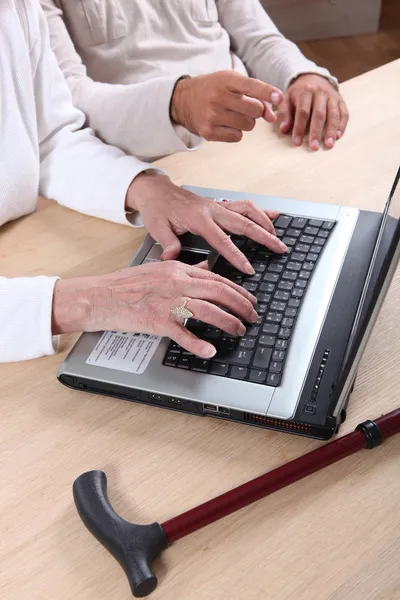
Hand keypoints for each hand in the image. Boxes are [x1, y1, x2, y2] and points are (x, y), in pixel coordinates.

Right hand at [52, 261, 257, 357]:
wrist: (100, 296)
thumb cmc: (125, 285)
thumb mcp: (158, 270)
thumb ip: (183, 269)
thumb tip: (205, 266)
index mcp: (177, 270)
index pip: (216, 278)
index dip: (237, 290)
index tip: (249, 299)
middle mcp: (175, 283)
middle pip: (218, 291)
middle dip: (241, 304)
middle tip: (253, 316)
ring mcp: (167, 302)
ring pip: (206, 310)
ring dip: (228, 321)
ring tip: (239, 330)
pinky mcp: (156, 320)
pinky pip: (182, 334)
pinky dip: (197, 343)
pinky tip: (209, 350)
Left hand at [126, 174, 287, 274]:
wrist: (156, 191)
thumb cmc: (158, 210)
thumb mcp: (157, 228)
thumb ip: (167, 243)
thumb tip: (171, 258)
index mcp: (199, 219)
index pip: (222, 240)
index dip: (237, 256)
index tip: (249, 268)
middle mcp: (213, 210)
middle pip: (244, 223)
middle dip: (264, 237)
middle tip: (280, 249)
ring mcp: (218, 206)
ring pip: (248, 211)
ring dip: (265, 222)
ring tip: (277, 236)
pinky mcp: (220, 205)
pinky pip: (244, 206)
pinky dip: (260, 211)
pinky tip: (273, 215)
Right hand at [171, 71, 282, 142]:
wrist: (183, 100)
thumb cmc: (214, 89)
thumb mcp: (232, 83)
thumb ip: (255, 95)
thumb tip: (272, 118)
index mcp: (225, 80)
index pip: (252, 86)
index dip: (267, 93)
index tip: (278, 98)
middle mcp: (218, 97)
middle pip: (254, 110)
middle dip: (256, 111)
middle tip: (246, 108)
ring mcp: (212, 116)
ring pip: (248, 126)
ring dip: (247, 122)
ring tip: (234, 115)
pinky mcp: (208, 132)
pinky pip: (237, 137)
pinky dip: (236, 132)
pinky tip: (225, 124)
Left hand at [277, 74, 348, 150]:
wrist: (313, 78)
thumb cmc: (298, 93)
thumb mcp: (286, 99)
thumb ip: (284, 113)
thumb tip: (283, 129)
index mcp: (305, 91)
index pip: (303, 112)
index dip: (299, 127)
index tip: (297, 142)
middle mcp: (320, 92)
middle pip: (319, 114)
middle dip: (316, 131)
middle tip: (314, 147)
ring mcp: (332, 96)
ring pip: (333, 114)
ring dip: (331, 130)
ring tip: (329, 145)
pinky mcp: (340, 100)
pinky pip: (344, 113)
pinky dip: (342, 125)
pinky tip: (338, 136)